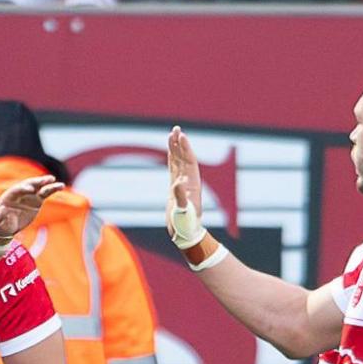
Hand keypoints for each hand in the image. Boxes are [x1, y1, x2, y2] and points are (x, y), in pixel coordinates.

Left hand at [0, 175, 62, 239]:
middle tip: (45, 180)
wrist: (6, 225)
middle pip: (28, 185)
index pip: (16, 190)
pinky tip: (60, 186)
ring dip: (46, 183)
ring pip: (38, 187)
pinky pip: (45, 193)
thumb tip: (3, 210)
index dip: (23, 189)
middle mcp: (20, 193)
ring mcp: (29, 196)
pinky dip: (52, 189)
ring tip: (54, 181)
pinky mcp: (37, 199)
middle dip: (36, 182)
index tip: (30, 190)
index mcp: (9, 197)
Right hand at [166, 126, 206, 247]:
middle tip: (175, 129)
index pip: (188, 162)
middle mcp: (188, 181)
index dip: (184, 149)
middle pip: (184, 158)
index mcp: (192, 184)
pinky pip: (173, 169)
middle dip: (180, 144)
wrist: (187, 234)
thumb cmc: (185, 225)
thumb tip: (178, 183)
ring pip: (178, 162)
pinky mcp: (175, 188)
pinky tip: (170, 152)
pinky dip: (171, 159)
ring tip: (172, 134)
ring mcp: (182, 184)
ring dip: (175, 148)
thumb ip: (180, 198)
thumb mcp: (182, 213)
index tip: (180, 136)